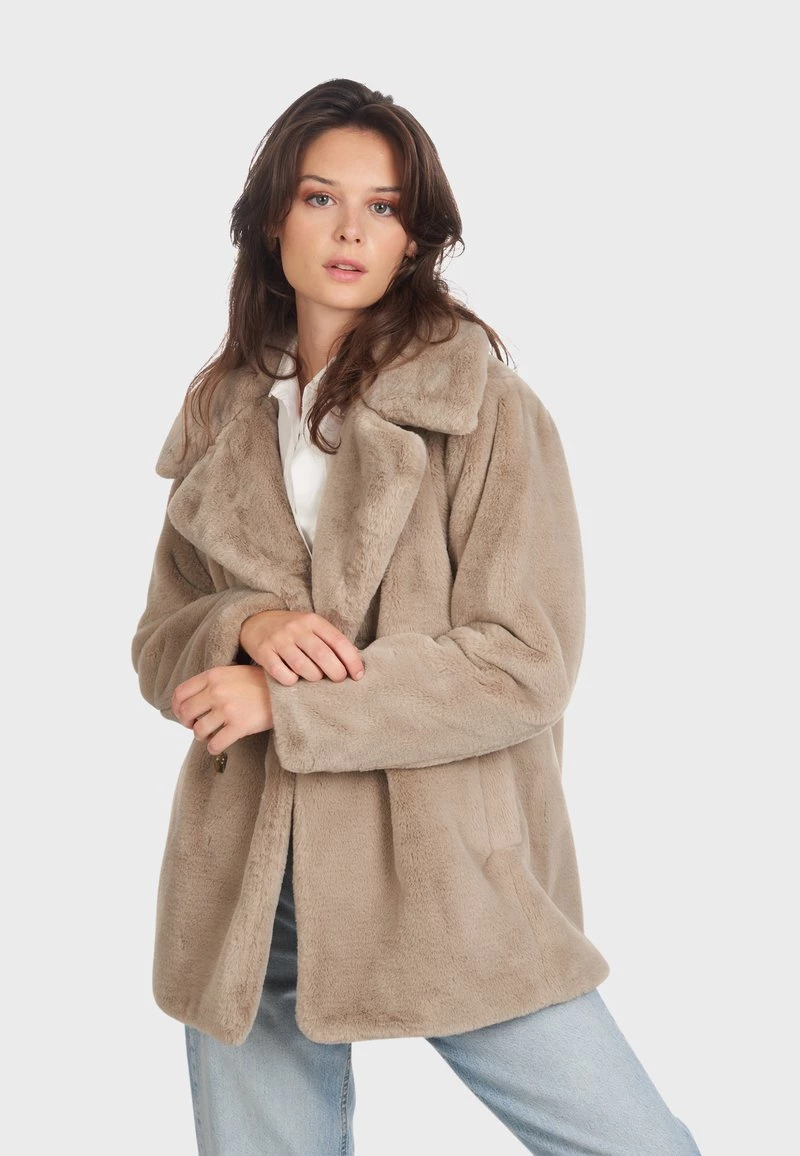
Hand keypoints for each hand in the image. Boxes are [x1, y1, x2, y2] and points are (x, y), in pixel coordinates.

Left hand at [171, 664, 272, 756]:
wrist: (286, 691)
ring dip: (201, 736)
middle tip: (195, 726)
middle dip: (187, 723)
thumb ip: (212, 683)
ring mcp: (228, 708)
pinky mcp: (239, 725)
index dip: (177, 707)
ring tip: (210, 734)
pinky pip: (216, 744)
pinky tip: (218, 745)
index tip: (182, 714)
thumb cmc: (259, 683)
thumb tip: (191, 702)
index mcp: (213, 676)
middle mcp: (217, 691)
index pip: (180, 693)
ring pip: (198, 731)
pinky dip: (214, 748)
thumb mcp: (232, 673)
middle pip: (185, 713)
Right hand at [239, 609, 364, 683]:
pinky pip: (281, 673)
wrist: (256, 621)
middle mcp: (296, 628)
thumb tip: (355, 665)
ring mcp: (279, 639)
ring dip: (313, 677)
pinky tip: (293, 679)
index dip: (352, 661)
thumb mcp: (312, 628)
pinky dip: (291, 680)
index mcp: (313, 621)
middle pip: (322, 655)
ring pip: (302, 666)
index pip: (338, 641)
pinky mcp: (263, 652)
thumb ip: (330, 642)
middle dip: (335, 672)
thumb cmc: (293, 632)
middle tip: (338, 680)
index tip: (358, 676)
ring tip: (315, 678)